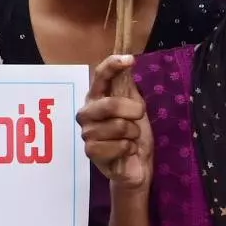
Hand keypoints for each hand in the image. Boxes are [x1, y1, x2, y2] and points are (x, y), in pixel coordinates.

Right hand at [78, 54, 150, 195]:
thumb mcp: (135, 106)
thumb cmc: (134, 134)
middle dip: (133, 111)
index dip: (112, 65)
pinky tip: (126, 151)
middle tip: (138, 118)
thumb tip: (128, 59)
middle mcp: (87, 112)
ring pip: (118, 126)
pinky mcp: (91, 152)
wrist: (135, 166)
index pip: (100, 76)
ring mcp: (87, 132)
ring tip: (130, 139)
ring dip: (133, 134)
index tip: (129, 59)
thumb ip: (128, 86)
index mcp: (97, 98)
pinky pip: (118, 145)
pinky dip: (129, 148)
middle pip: (111, 103)